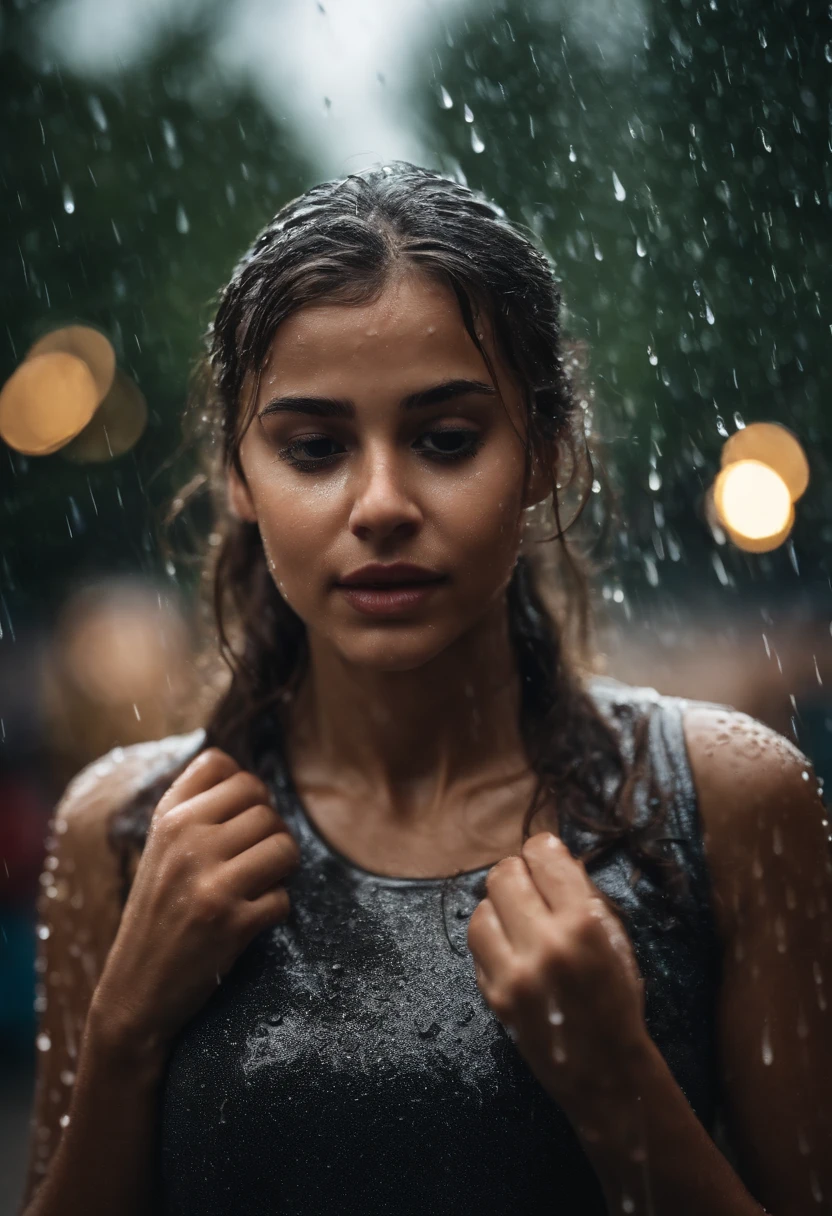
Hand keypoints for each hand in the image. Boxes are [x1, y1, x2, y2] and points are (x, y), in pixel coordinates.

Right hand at [91, 748, 299, 1052]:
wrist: (135, 990)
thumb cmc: (157, 912)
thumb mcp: (161, 850)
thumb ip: (195, 807)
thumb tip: (251, 777)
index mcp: (167, 818)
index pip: (224, 764)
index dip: (244, 789)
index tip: (237, 819)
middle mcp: (186, 842)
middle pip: (265, 805)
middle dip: (270, 832)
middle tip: (254, 860)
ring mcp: (209, 882)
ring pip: (285, 846)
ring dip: (282, 869)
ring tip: (258, 885)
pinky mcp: (231, 923)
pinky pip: (284, 898)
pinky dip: (275, 910)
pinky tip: (250, 920)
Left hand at [467, 831, 648, 1115]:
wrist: (606, 1070)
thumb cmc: (617, 1000)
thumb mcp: (616, 939)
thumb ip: (583, 896)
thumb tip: (549, 857)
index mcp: (584, 923)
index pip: (541, 854)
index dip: (542, 851)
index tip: (545, 859)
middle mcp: (545, 943)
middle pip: (503, 875)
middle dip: (517, 875)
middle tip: (529, 889)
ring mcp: (514, 972)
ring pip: (480, 908)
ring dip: (498, 908)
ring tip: (517, 922)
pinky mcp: (493, 995)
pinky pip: (476, 945)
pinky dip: (490, 940)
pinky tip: (510, 950)